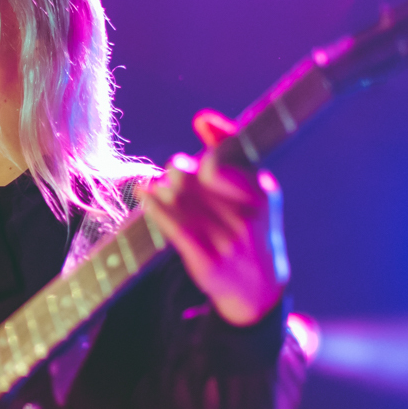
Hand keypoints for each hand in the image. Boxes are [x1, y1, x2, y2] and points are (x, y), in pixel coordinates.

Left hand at [139, 109, 288, 325]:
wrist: (258, 291)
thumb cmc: (250, 227)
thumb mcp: (252, 189)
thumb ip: (229, 150)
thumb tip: (202, 118)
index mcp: (262, 193)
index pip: (224, 164)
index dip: (208, 160)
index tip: (202, 166)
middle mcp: (248, 217)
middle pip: (201, 181)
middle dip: (181, 174)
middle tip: (174, 171)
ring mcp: (228, 241)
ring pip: (184, 203)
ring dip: (163, 188)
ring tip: (154, 183)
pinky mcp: (208, 262)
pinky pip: (176, 229)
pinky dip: (156, 208)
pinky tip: (144, 195)